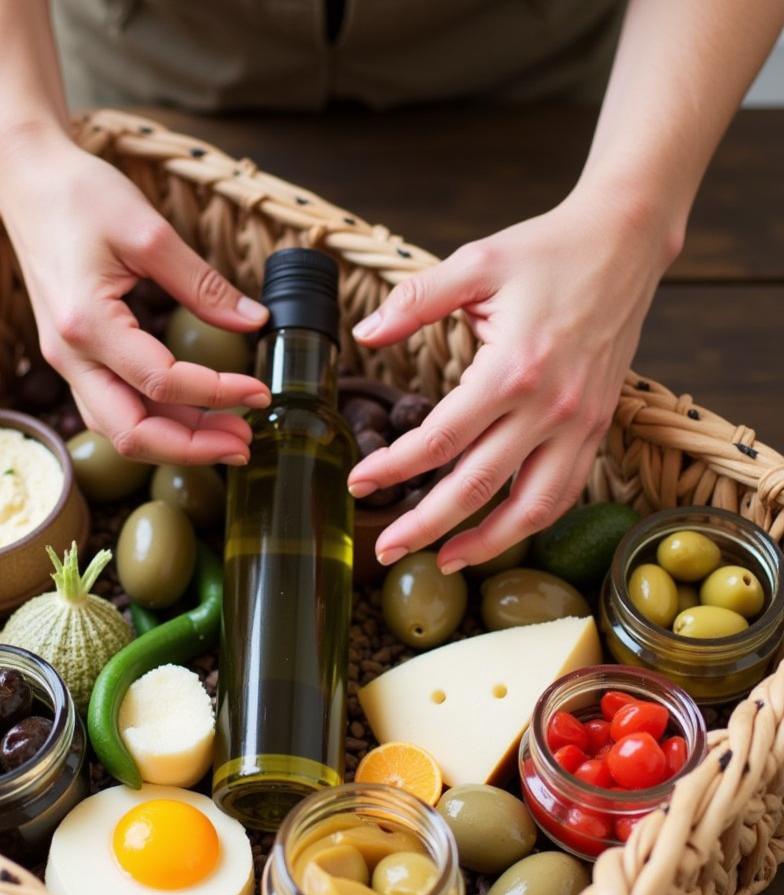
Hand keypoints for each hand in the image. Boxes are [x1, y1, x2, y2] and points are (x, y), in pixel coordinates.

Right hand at [0, 136, 269, 464]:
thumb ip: (203, 284)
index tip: (260, 391)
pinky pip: (113, 407)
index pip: (162, 381)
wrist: (26, 181)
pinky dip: (156, 420)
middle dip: (192, 447)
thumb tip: (254, 321)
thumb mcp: (150, 232)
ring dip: (175, 440)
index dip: (218, 394)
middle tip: (245, 442)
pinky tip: (194, 415)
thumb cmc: (80, 195)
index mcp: (87, 323)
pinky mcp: (74, 357)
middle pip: (131, 433)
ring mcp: (67, 360)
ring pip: (120, 428)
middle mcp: (69, 354)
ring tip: (228, 433)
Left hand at [347, 186, 679, 571]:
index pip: (441, 439)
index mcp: (512, 369)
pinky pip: (564, 492)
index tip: (360, 483)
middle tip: (386, 549)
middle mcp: (549, 408)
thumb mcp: (475, 262)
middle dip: (425, 525)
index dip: (394, 468)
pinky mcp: (596, 428)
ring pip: (530, 508)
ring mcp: (579, 424)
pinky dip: (530, 523)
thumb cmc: (546, 251)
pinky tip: (498, 533)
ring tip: (442, 561)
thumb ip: (416, 301)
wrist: (625, 241)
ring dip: (485, 544)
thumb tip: (364, 334)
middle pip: (477, 487)